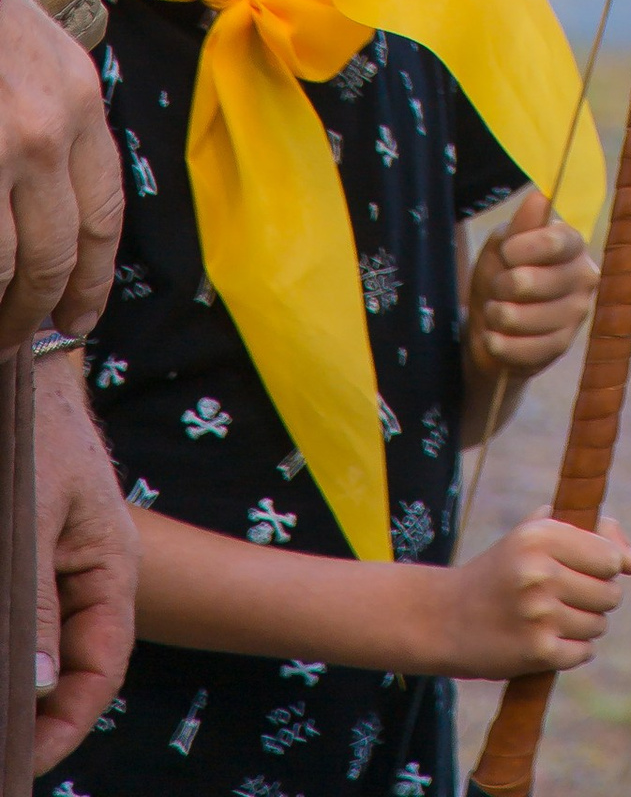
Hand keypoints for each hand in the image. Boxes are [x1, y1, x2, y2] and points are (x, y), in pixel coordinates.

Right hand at [0, 0, 120, 345]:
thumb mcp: (46, 59)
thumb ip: (61, 125)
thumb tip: (56, 210)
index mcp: (81, 104)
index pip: (102, 212)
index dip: (93, 277)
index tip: (79, 316)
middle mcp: (46, 133)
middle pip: (56, 253)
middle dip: (40, 307)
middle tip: (21, 335)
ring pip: (6, 264)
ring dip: (1, 305)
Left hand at [33, 357, 134, 770]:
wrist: (22, 380)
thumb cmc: (39, 436)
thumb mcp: (37, 513)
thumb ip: (39, 600)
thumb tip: (40, 685)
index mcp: (111, 572)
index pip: (99, 671)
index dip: (67, 727)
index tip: (25, 765)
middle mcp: (87, 585)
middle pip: (67, 672)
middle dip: (35, 719)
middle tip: (2, 755)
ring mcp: (54, 579)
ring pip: (37, 652)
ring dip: (18, 686)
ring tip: (0, 721)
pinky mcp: (28, 570)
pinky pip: (24, 622)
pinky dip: (13, 651)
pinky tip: (2, 672)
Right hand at [434, 512, 630, 679]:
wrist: (444, 618)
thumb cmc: (502, 571)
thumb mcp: (537, 536)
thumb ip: (594, 535)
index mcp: (542, 535)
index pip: (610, 558)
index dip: (605, 567)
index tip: (586, 571)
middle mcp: (540, 572)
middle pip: (609, 593)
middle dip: (596, 599)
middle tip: (567, 598)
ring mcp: (538, 614)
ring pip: (598, 625)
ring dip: (585, 626)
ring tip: (555, 619)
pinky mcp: (536, 651)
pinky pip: (582, 653)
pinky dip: (573, 651)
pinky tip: (550, 641)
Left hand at [467, 192, 598, 388]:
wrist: (493, 326)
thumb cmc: (501, 275)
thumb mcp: (504, 246)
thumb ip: (521, 226)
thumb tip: (540, 196)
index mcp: (572, 245)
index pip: (557, 242)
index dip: (525, 248)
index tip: (506, 252)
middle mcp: (583, 278)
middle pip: (534, 282)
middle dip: (502, 286)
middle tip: (497, 287)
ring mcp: (576, 315)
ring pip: (525, 318)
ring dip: (498, 316)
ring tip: (495, 312)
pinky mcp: (561, 346)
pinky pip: (524, 349)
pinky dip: (500, 344)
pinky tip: (495, 337)